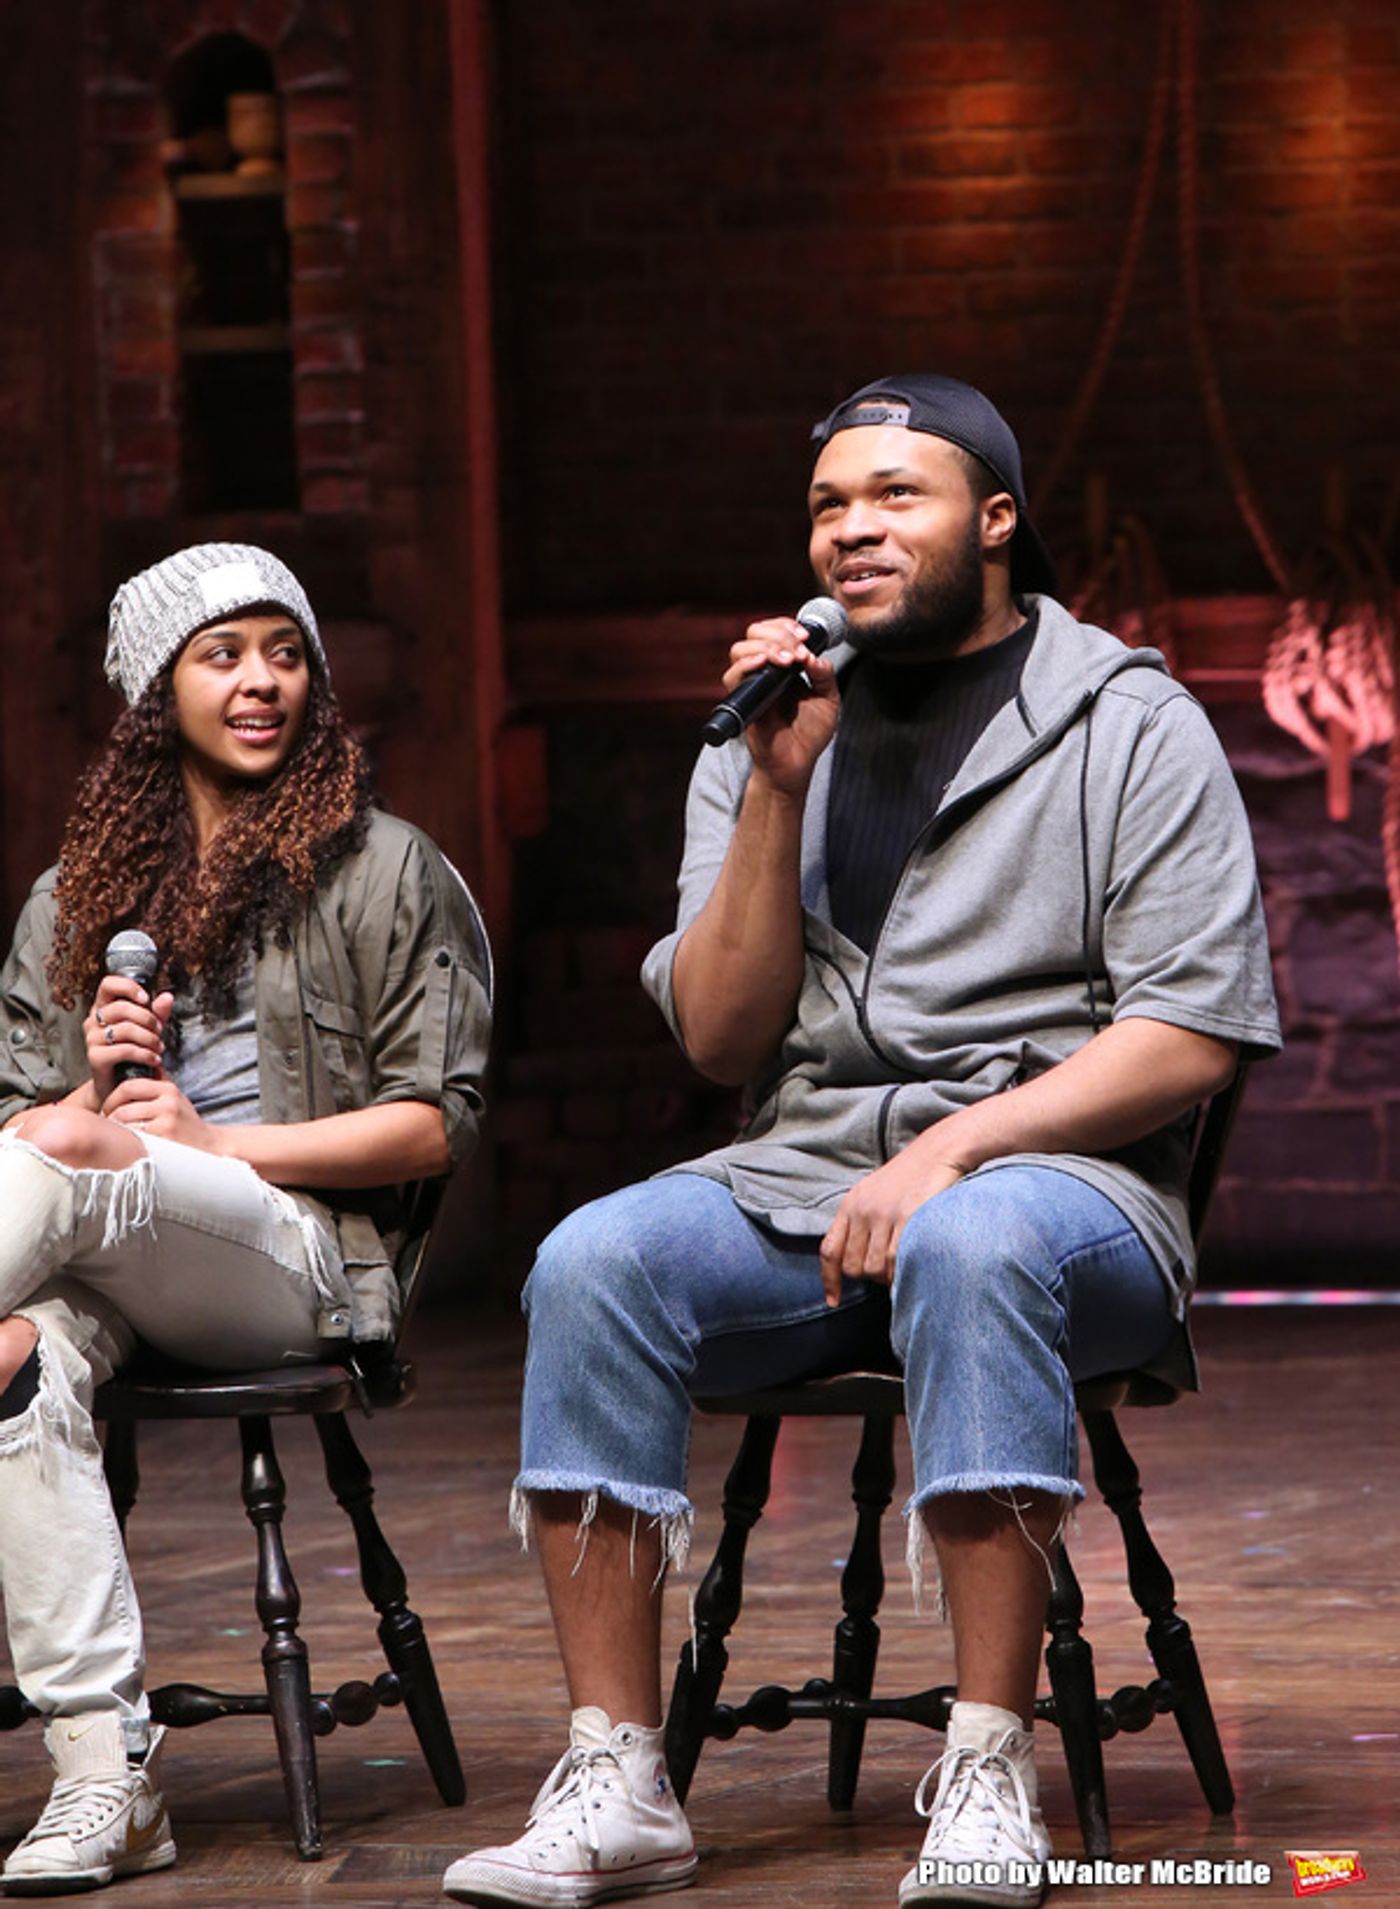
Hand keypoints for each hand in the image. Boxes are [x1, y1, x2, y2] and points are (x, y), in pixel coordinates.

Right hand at [84, 978, 173, 1102]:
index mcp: (103, 1008)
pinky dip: (145, 1054)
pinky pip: (124, 1050)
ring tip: (159, 1048)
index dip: (128, 987)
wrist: (119, 1086)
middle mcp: (93, 1021)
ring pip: (125, 1029)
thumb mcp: (148, 1029)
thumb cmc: (133, 1054)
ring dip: (149, 1038)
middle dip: (147, 1019)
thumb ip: (157, 1013)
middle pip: (121, 1008)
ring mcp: (91, 1039)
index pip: (108, 984)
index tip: (146, 999)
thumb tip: (168, 997)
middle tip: (159, 1031)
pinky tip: (155, 1060)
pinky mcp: (95, 1058)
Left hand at [103, 1076, 219, 1151]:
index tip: (108, 1107)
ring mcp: (166, 1121)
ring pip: (126, 1123)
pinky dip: (126, 1140)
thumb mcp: (175, 1097)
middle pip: (123, 1106)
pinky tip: (128, 1142)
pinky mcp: (164, 1139)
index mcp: (168, 1089)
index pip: (129, 1086)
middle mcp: (168, 1103)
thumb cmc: (186, 1122)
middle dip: (110, 1115)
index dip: (112, 1097)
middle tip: (108, 1123)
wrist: (208, 1144)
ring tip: (116, 1133)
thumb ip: (157, 1083)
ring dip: (116, 1130)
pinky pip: (134, 1137)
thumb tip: (135, 1066)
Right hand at [723, 618, 839, 792]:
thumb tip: (813, 656)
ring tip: (788, 660)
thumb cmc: (810, 734)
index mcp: (783, 665)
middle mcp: (764, 671)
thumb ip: (824, 675)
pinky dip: (747, 665)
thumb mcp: (828, 700)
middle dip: (778, 633)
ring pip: (740, 649)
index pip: (773, 630)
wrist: (796, 764)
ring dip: (766, 647)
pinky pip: (733, 676)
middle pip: (754, 632)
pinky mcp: (743, 702)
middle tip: (798, 650)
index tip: (805, 636)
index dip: (786, 625)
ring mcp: (751, 685)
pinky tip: (766, 664)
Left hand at [819, 1150, 965, 1304]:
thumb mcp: (874, 1194)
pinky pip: (897, 1260)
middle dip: (868, 1277)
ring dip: (888, 1277)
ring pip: (875, 1268)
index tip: (833, 1301)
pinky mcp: (909, 1217)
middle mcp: (863, 1210)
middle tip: (888, 1270)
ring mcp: (885, 1214)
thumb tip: (857, 1262)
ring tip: (902, 1267)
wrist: (939, 1150)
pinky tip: (912, 1267)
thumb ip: (861, 1222)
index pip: (830, 1250)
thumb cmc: (911, 1176)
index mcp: (851, 1204)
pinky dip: (902, 1272)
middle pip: (853, 1266)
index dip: (829, 1280)